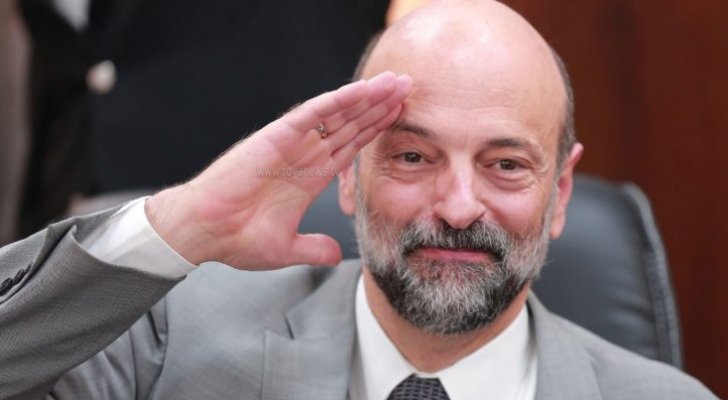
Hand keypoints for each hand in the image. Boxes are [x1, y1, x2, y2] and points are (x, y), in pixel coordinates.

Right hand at [146, 72, 411, 269]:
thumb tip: (336, 256)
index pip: (350, 147)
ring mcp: (292, 143)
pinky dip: (336, 101)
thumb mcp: (287, 248)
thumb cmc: (236, 239)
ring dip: (366, 98)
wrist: (204, 233)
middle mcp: (304, 155)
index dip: (375, 131)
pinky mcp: (276, 137)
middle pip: (350, 124)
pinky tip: (360, 91)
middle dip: (379, 107)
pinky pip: (311, 113)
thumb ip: (314, 248)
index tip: (400, 118)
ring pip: (336, 114)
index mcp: (308, 177)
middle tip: (408, 87)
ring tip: (394, 83)